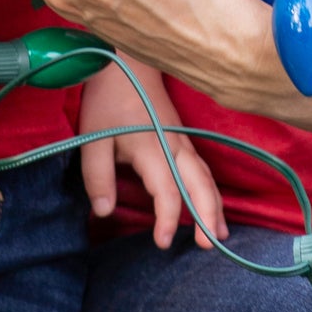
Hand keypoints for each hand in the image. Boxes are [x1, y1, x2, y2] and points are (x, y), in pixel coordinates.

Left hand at [77, 58, 229, 249]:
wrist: (127, 64)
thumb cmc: (108, 102)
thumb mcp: (92, 137)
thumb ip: (97, 176)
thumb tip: (104, 212)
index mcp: (152, 148)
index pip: (168, 190)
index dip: (167, 218)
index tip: (162, 242)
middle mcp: (175, 147)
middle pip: (200, 185)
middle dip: (207, 216)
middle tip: (206, 246)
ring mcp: (184, 143)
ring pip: (207, 178)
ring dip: (215, 207)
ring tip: (219, 237)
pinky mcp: (184, 141)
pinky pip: (204, 171)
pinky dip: (212, 193)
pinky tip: (214, 211)